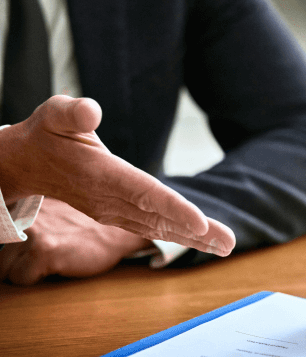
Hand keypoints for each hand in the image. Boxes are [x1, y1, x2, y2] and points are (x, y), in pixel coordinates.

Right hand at [0, 95, 234, 255]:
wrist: (25, 164)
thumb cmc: (45, 134)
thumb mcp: (53, 114)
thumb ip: (72, 112)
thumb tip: (92, 111)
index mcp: (101, 175)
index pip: (143, 193)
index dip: (172, 208)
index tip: (200, 222)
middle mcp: (109, 199)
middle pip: (158, 217)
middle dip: (195, 231)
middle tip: (230, 243)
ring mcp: (112, 211)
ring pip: (157, 227)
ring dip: (192, 238)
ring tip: (225, 245)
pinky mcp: (115, 214)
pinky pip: (149, 228)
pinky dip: (175, 235)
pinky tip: (201, 240)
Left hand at [0, 198, 148, 283]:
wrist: (118, 233)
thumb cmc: (86, 227)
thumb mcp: (50, 214)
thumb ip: (25, 222)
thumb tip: (3, 243)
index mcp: (22, 205)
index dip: (9, 251)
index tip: (23, 254)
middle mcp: (23, 214)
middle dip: (12, 265)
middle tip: (39, 262)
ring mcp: (32, 231)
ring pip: (3, 269)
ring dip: (22, 273)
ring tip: (48, 264)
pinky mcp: (43, 250)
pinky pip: (20, 279)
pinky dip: (35, 281)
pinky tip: (57, 267)